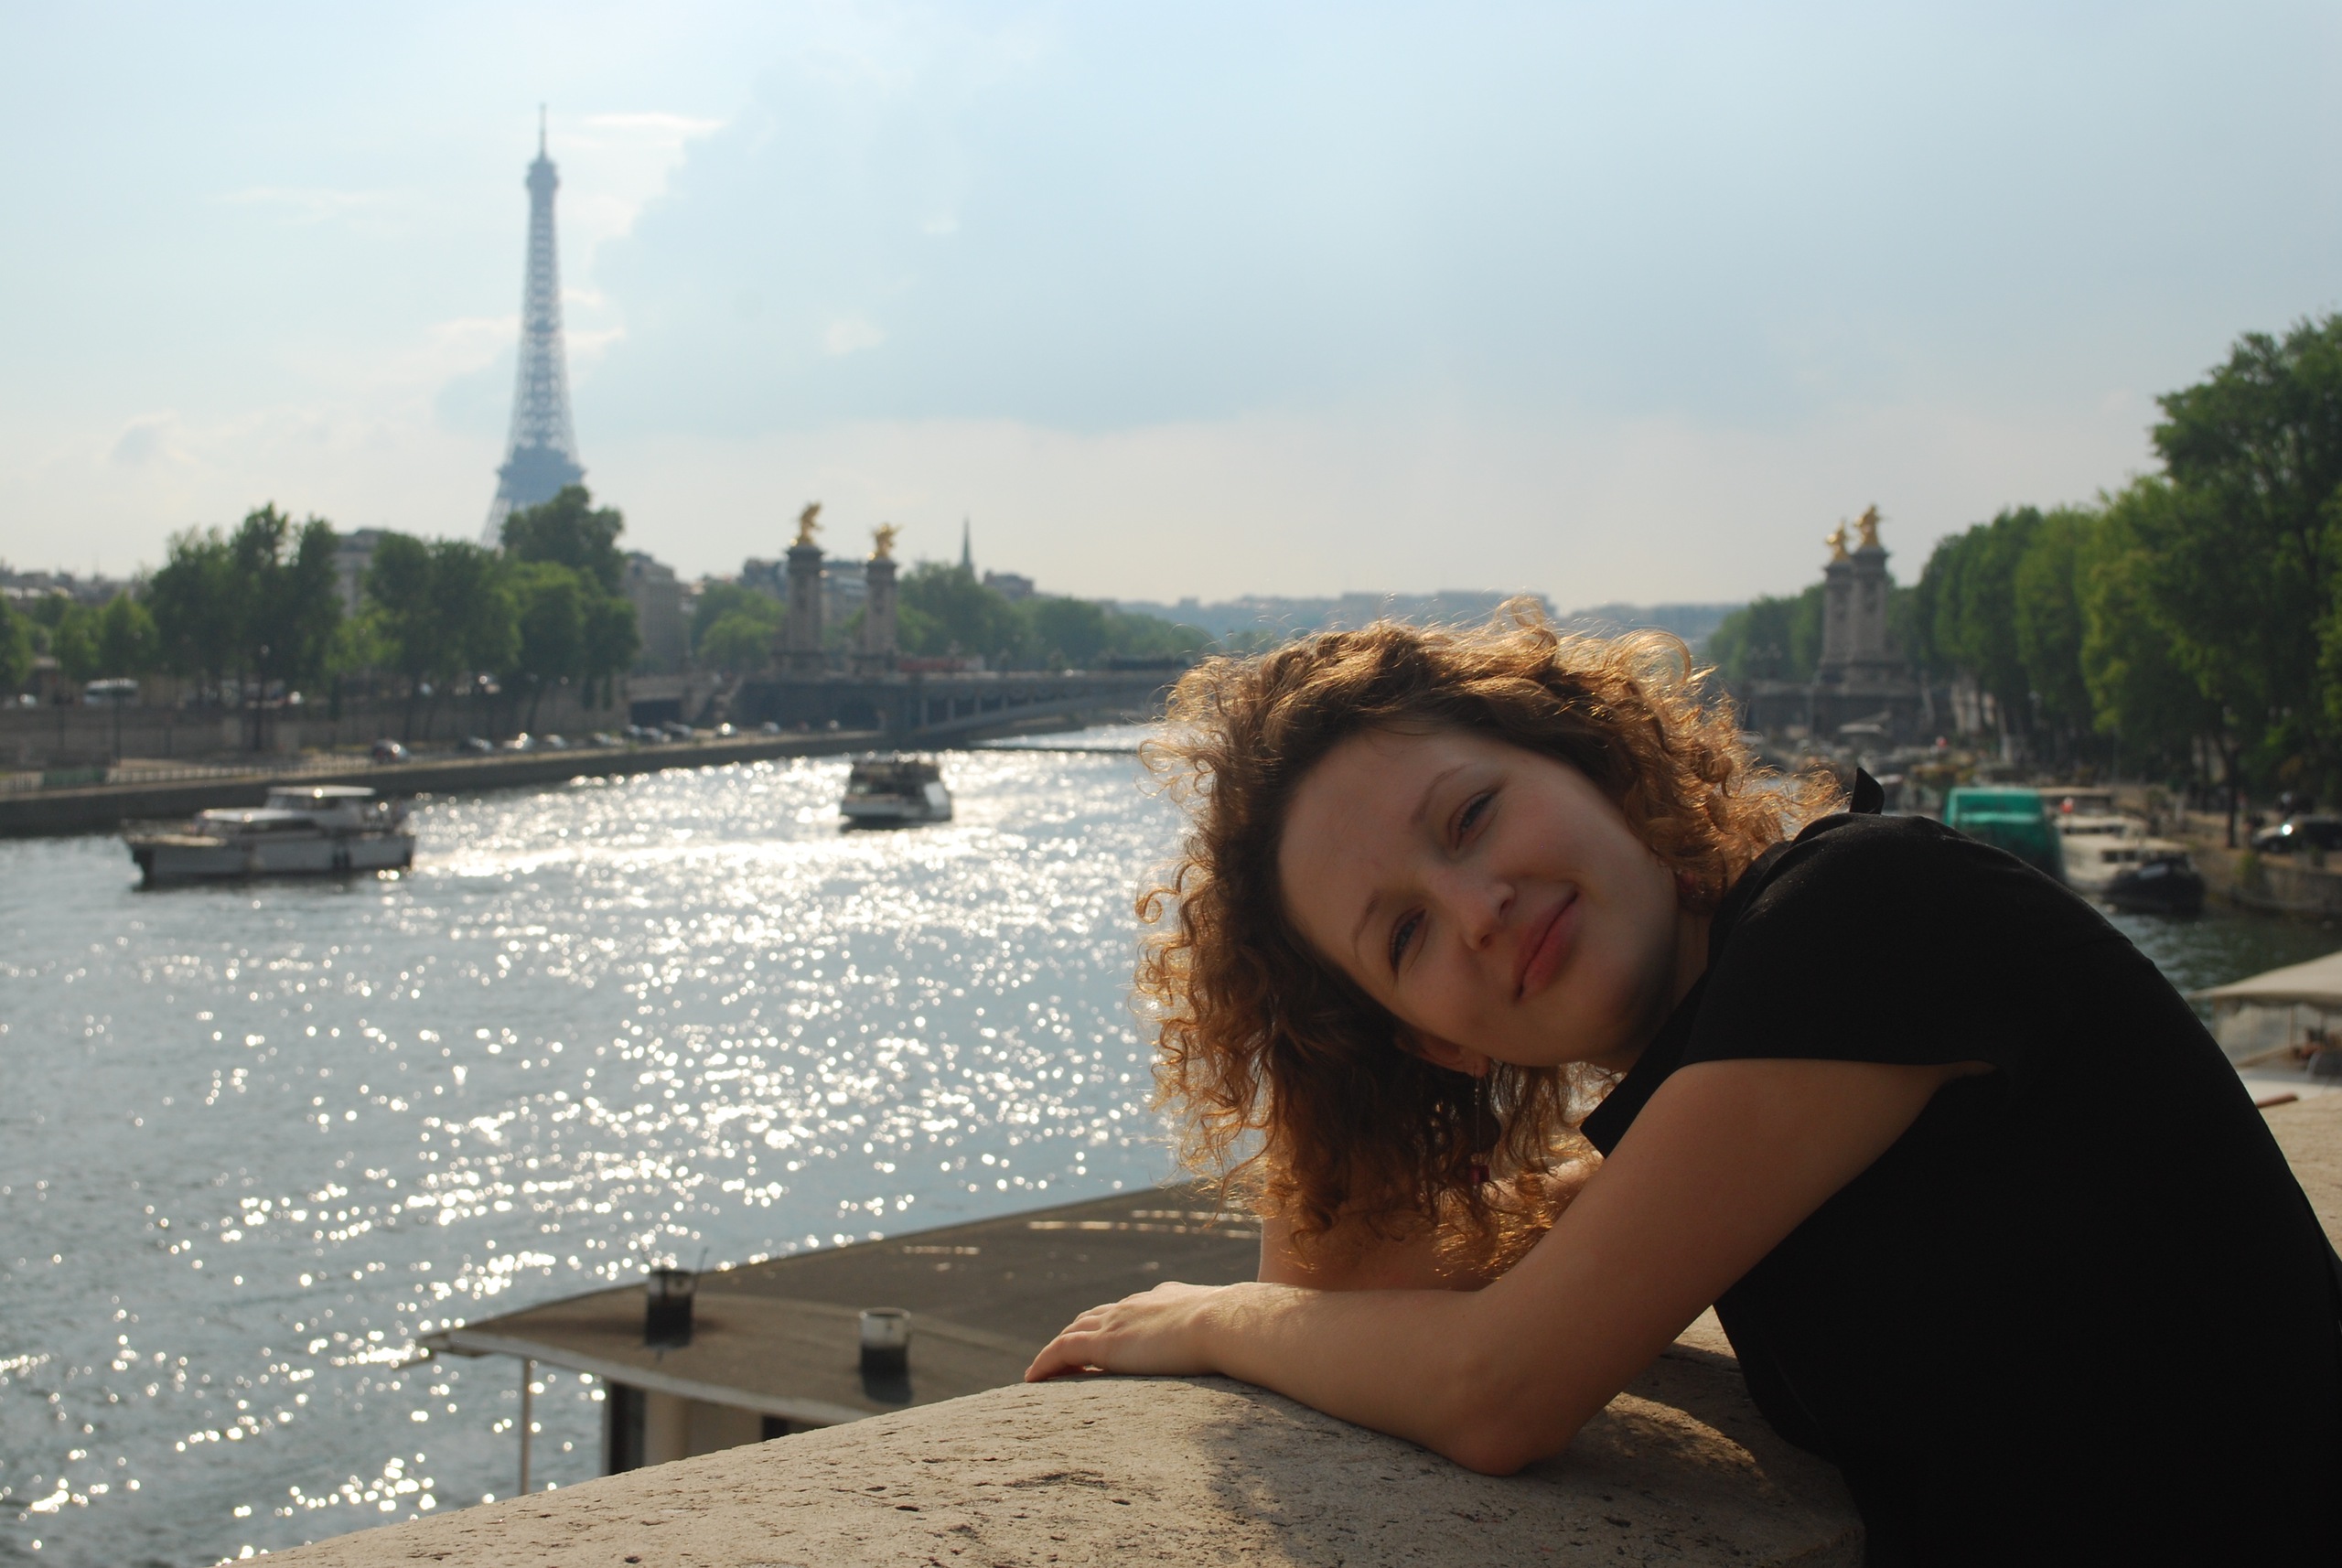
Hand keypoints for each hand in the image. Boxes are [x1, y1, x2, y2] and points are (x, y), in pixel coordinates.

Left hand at [1022, 1281, 1236, 1381]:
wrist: (1228, 1322)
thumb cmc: (1243, 1329)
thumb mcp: (1238, 1328)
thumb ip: (1238, 1334)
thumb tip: (1262, 1344)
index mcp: (1166, 1298)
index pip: (1131, 1308)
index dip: (1116, 1322)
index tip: (1109, 1334)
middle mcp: (1136, 1304)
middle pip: (1095, 1317)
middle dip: (1080, 1331)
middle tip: (1066, 1351)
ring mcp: (1118, 1322)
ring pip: (1073, 1333)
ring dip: (1058, 1349)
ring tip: (1044, 1368)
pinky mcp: (1105, 1344)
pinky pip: (1061, 1352)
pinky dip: (1045, 1363)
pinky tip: (1032, 1379)